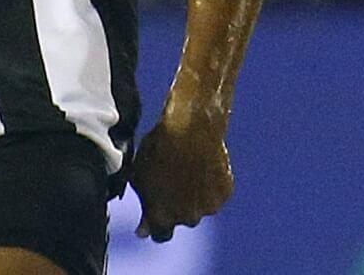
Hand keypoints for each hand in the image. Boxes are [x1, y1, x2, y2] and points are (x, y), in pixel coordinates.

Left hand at [131, 110, 233, 242]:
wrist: (191, 127)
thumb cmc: (160, 149)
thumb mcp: (138, 177)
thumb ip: (144, 206)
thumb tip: (143, 230)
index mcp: (163, 217)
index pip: (160, 235)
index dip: (156, 223)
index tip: (155, 211)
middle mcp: (187, 218)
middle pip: (182, 220)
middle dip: (178, 207)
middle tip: (173, 182)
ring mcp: (209, 206)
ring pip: (201, 207)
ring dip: (195, 197)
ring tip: (188, 170)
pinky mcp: (225, 192)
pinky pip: (216, 194)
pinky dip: (211, 185)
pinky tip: (203, 166)